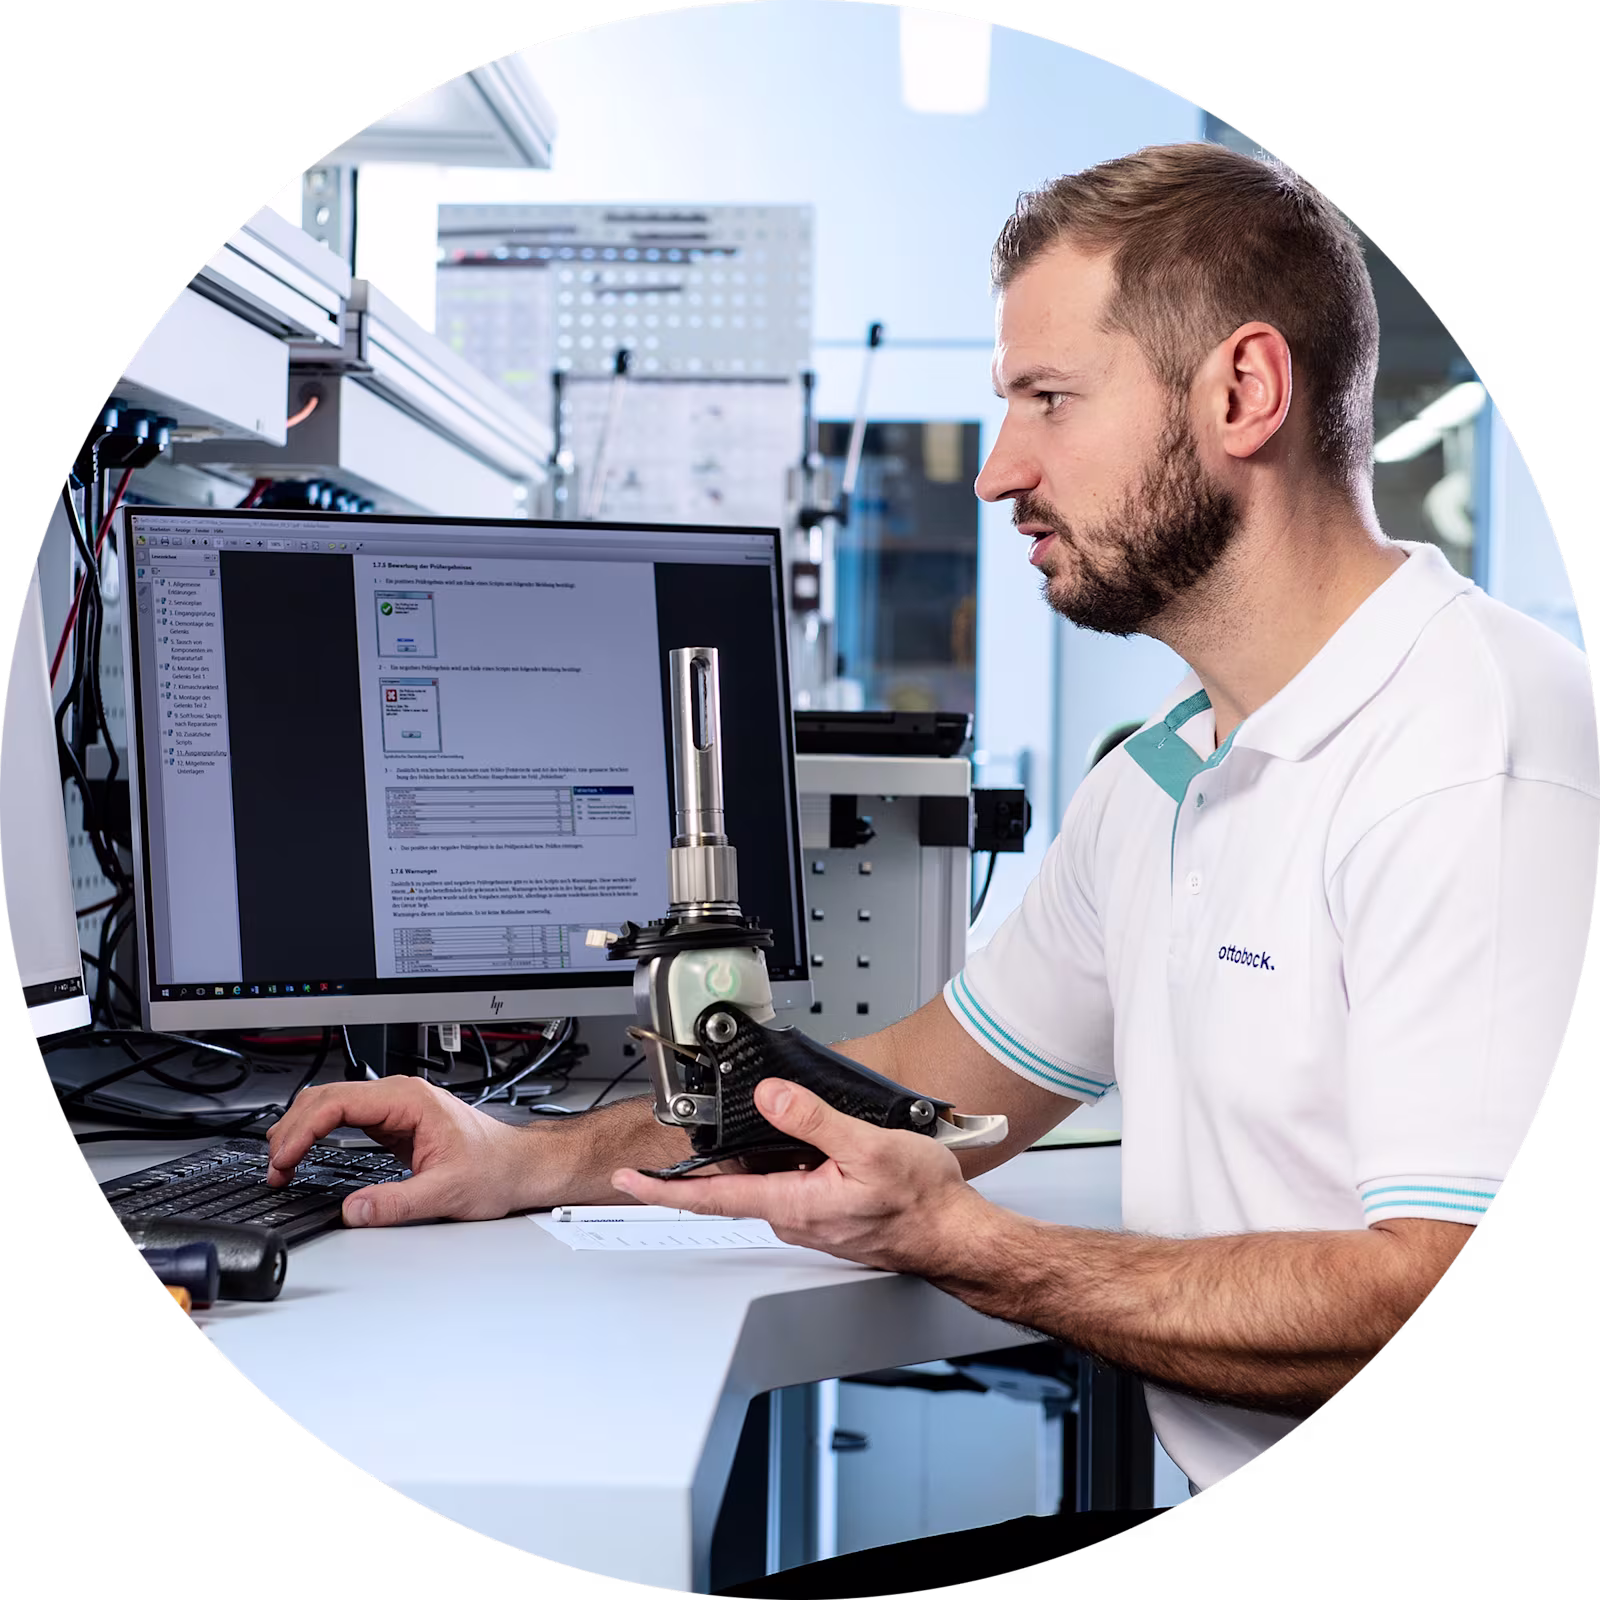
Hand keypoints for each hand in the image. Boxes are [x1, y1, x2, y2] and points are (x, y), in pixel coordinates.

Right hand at [265, 1077, 540, 1226]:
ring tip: (282, 1164)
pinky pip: (344, 1119)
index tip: (284, 1158)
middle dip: (294, 1130)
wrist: (520, 1166)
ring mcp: (396, 1107)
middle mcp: (400, 1096)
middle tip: (276, 1169)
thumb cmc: (496, 1169)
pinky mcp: (394, 1123)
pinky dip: (318, 1134)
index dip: (303, 1130)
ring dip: (302, 1130)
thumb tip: (354, 1210)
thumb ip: (397, 1204)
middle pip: (327, 1098)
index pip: (338, 1102)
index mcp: (409, 1099)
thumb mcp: (446, 1192)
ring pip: (332, 1105)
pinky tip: (305, 1153)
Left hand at [611, 1078, 992, 1273]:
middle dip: (726, 1149)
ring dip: (770, 1151)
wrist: (954, 1234)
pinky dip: (796, 1159)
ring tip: (804, 1125)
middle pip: (738, 1179)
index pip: (711, 1198)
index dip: (662, 1190)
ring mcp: (809, 1219)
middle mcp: (793, 1218)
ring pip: (769, 1178)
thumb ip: (812, 1120)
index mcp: (792, 1203)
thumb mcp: (866, 1146)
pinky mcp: (827, 1214)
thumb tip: (770, 1096)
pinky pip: (795, 1182)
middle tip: (726, 1115)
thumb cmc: (921, 1202)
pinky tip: (826, 1143)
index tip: (628, 1181)